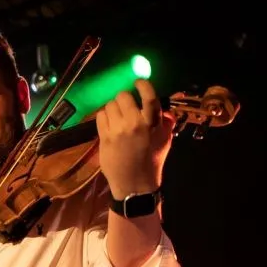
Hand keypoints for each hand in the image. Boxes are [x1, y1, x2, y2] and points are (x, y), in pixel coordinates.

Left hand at [95, 79, 176, 198]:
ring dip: (113, 109)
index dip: (143, 85)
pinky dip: (103, 118)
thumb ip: (166, 124)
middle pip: (124, 96)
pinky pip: (100, 116)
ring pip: (110, 105)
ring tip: (117, 119)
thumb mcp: (165, 141)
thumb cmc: (151, 162)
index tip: (138, 82)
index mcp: (153, 124)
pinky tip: (109, 126)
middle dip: (123, 99)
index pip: (149, 97)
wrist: (135, 184)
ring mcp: (118, 130)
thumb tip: (166, 111)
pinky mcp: (105, 138)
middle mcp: (135, 124)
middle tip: (125, 107)